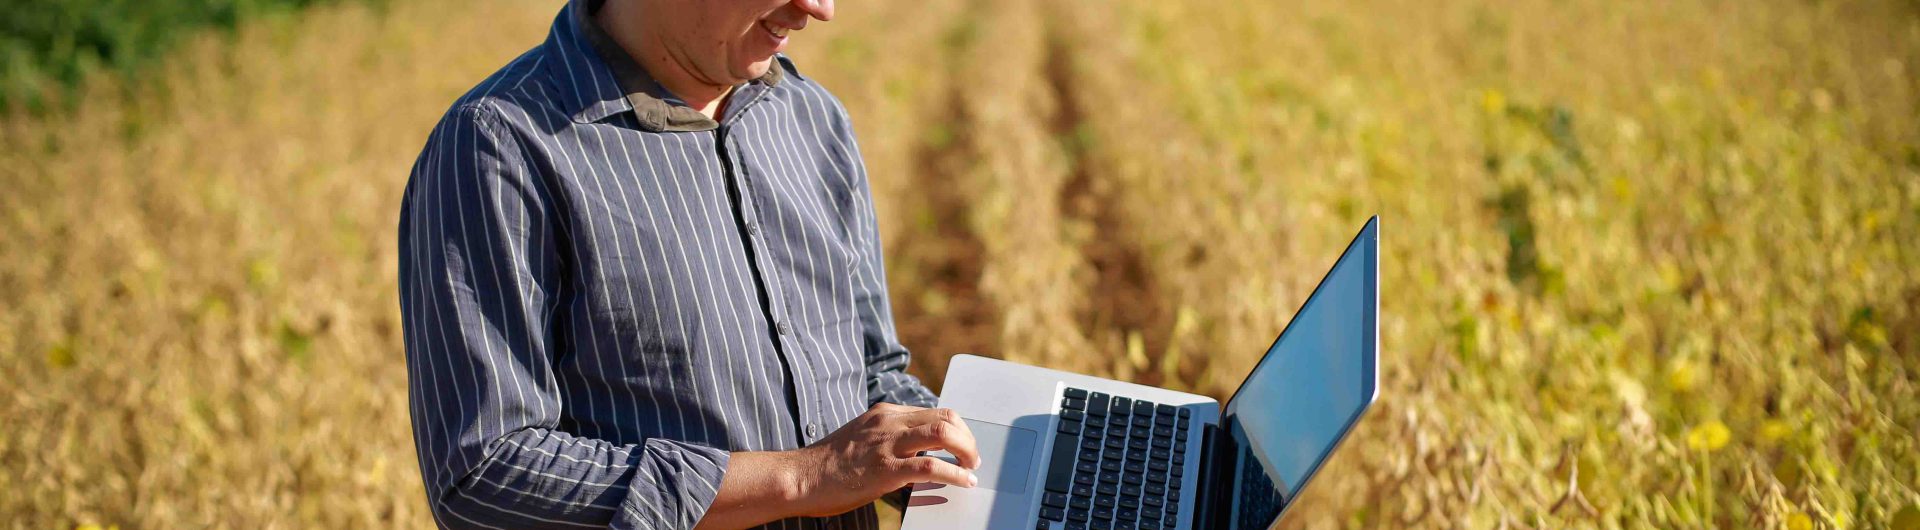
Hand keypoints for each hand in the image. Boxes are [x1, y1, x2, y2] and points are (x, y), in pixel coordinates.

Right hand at [788, 403, 980, 516]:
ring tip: (971, 469)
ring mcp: (887, 444)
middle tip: (972, 459)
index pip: (934, 411)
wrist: (801, 477)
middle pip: (946, 417)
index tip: (964, 445)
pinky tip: (963, 482)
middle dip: (968, 438)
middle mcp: (889, 422)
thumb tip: (918, 457)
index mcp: (884, 414)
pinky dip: (955, 474)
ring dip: (966, 452)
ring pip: (944, 434)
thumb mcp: (862, 439)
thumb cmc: (829, 466)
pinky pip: (931, 467)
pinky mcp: (885, 469)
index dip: (958, 428)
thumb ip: (888, 440)